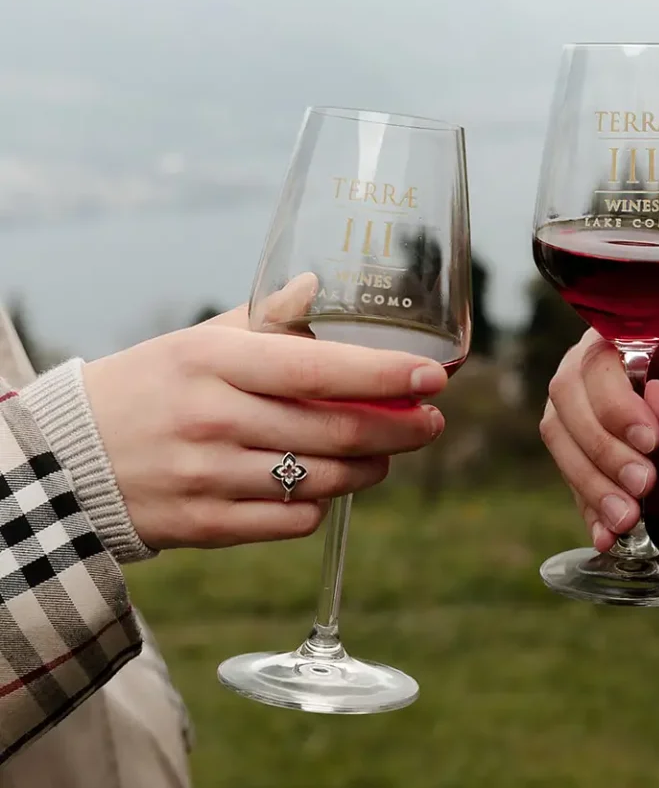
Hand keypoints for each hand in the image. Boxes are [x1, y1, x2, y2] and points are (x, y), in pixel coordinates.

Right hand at [82, 280, 447, 549]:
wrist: (68, 458)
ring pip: (322, 480)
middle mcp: (214, 419)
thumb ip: (265, 318)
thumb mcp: (200, 339)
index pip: (319, 369)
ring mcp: (209, 477)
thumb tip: (317, 287)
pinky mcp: (206, 525)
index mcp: (216, 362)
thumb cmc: (151, 385)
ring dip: (371, 467)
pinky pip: (292, 521)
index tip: (434, 376)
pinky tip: (325, 484)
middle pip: (335, 430)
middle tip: (431, 421)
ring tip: (385, 452)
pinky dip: (322, 503)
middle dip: (401, 427)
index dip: (385, 375)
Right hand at [540, 328, 658, 551]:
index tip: (650, 440)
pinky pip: (568, 476)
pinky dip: (587, 507)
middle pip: (568, 394)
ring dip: (591, 480)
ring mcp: (577, 406)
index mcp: (634, 339)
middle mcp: (594, 364)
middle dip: (603, 445)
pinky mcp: (575, 449)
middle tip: (646, 483)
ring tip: (629, 518)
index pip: (603, 357)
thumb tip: (655, 400)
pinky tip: (609, 535)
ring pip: (559, 434)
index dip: (615, 398)